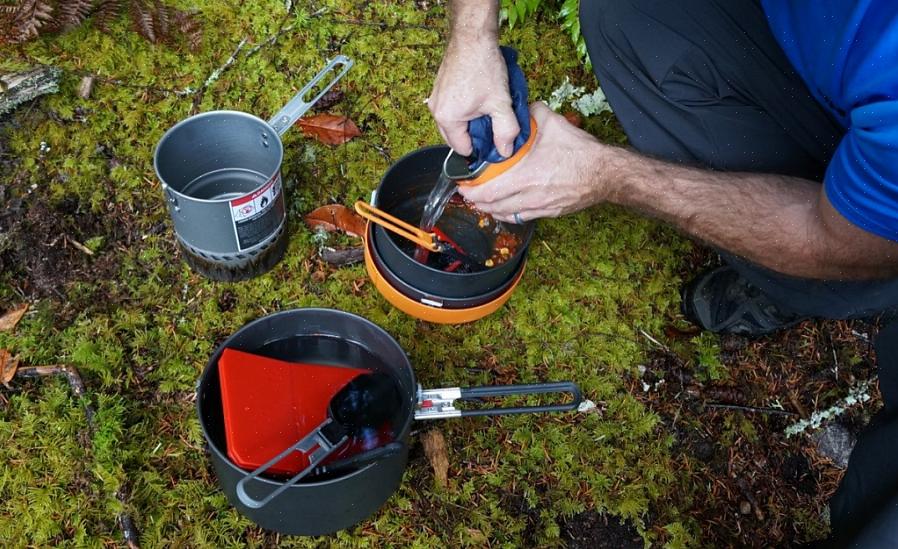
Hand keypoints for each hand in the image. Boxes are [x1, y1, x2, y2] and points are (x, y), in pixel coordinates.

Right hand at [428, 39, 519, 156]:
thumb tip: (505, 151)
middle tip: (493, 121)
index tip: (495, 138)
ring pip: (455, 123)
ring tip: (487, 106)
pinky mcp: (439, 89)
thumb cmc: (483, 66)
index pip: (463, 149)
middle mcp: (436, 111)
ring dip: (471, 121)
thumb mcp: (500, 103)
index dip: (481, 147)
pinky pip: (452, 109)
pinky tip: (479, 97)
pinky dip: (465, 109)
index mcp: (448, 119)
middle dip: (475, 135)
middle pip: (456, 138)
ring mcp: (436, 99)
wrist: (473, 36)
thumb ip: (505, 131)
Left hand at [458, 102, 607, 222]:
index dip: (470, 190)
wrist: (605, 173)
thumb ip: (532, 114)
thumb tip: (521, 108)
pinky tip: (504, 208)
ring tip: (482, 200)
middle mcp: (529, 196)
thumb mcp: (554, 123)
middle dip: (476, 201)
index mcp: (526, 176)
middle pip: (491, 207)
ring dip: (490, 209)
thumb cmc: (581, 151)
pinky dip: (507, 214)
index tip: (463, 183)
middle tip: (468, 192)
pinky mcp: (549, 212)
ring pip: (504, 215)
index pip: (487, 191)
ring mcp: (539, 207)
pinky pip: (520, 218)